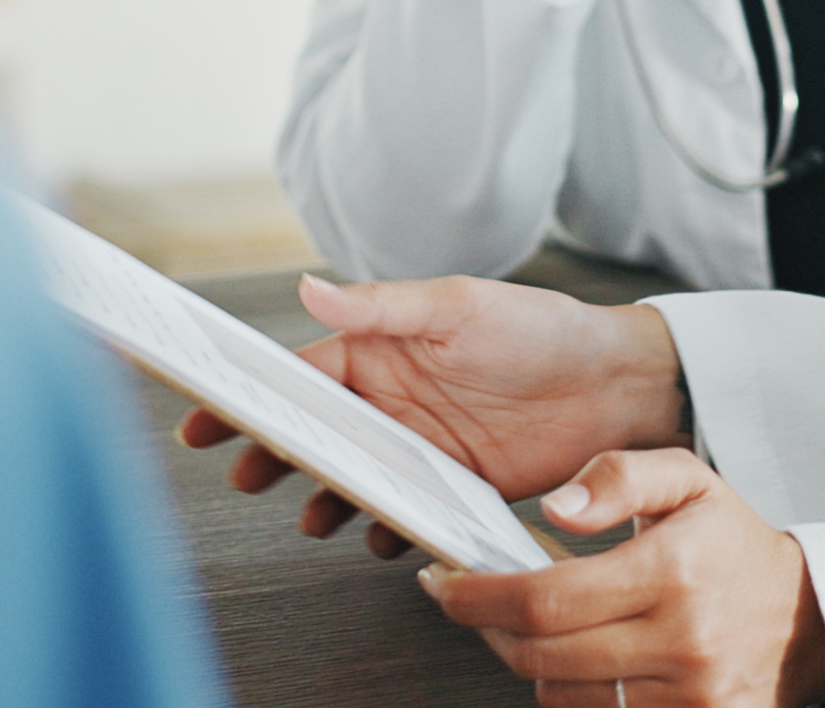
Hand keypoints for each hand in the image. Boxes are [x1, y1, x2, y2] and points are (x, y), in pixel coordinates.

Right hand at [176, 275, 686, 551]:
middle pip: (315, 431)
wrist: (617, 386)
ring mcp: (420, 445)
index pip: (300, 372)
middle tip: (245, 475)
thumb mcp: (457, 307)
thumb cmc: (539, 330)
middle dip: (275, 453)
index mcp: (381, 349)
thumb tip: (309, 288)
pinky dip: (385, 528)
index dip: (252, 393)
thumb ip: (381, 307)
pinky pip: (403, 512)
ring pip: (353, 477)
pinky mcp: (453, 485)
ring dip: (325, 497)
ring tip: (312, 517)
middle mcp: (393, 399)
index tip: (207, 412)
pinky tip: (381, 537)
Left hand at [423, 449, 824, 707]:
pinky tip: (577, 660)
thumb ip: (618, 477)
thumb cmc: (735, 545)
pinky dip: (573, 693)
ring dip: (531, 663)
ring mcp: (688, 695)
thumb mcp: (687, 481)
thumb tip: (556, 509)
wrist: (809, 618)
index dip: (479, 598)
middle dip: (489, 630)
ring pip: (562, 695)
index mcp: (671, 572)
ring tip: (535, 627)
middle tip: (472, 603)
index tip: (445, 586)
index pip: (545, 599)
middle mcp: (680, 640)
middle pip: (542, 656)